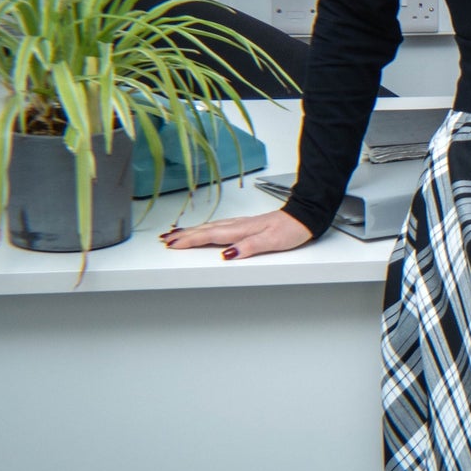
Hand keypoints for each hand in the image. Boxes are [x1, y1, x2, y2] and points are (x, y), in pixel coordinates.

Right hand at [159, 208, 313, 261]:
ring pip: (211, 227)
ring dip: (192, 231)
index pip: (210, 236)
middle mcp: (239, 225)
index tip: (173, 244)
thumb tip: (228, 254)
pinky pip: (220, 226)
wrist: (304, 216)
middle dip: (185, 235)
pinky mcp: (246, 225)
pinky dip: (207, 228)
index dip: (190, 241)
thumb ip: (249, 247)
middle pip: (206, 230)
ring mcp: (242, 224)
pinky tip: (205, 230)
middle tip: (166, 240)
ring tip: (177, 234)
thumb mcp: (272, 241)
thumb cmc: (290, 229)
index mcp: (241, 230)